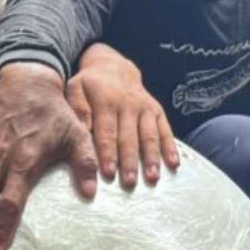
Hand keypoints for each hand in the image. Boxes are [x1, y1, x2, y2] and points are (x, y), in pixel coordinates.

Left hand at [67, 43, 179, 188]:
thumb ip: (78, 108)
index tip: (108, 172)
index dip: (108, 153)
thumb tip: (81, 130)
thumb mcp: (76, 88)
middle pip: (129, 137)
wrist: (113, 67)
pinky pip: (165, 130)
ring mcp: (145, 108)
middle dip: (129, 161)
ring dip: (151, 158)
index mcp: (106, 101)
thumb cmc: (90, 85)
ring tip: (152, 178)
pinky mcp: (157, 111)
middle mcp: (129, 105)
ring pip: (149, 135)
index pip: (107, 132)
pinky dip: (170, 147)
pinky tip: (174, 164)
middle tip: (129, 182)